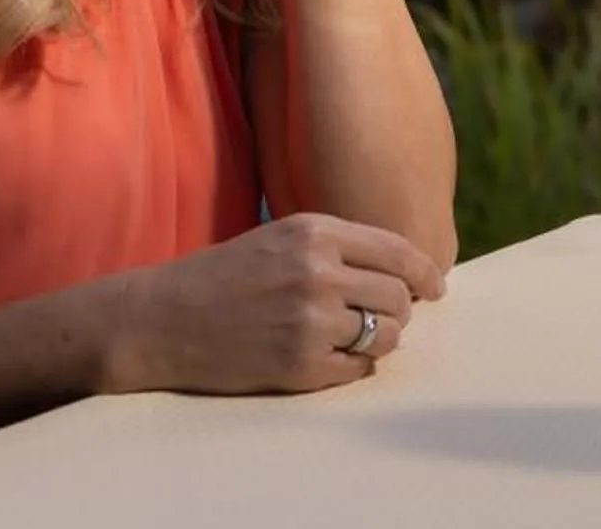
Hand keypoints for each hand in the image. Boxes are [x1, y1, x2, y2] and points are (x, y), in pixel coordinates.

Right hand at [99, 213, 446, 395]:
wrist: (164, 319)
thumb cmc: (225, 275)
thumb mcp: (281, 237)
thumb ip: (338, 246)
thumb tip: (405, 269)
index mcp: (315, 232)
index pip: (398, 251)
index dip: (425, 273)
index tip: (436, 287)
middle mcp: (318, 273)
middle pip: (399, 296)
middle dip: (401, 309)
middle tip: (386, 316)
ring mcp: (309, 322)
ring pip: (386, 334)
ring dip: (381, 338)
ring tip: (358, 336)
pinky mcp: (299, 365)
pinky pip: (358, 369)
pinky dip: (354, 366)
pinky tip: (333, 357)